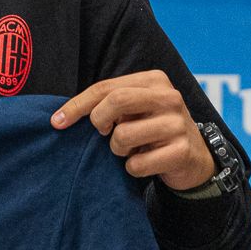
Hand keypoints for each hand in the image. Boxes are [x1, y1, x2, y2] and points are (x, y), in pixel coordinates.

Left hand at [51, 69, 215, 190]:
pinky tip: (145, 163)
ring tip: (131, 149)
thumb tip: (63, 115)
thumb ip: (110, 104)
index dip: (77, 105)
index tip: (57, 122)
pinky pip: (137, 164)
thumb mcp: (136, 109)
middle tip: (102, 134)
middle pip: (115, 101)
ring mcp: (178, 124)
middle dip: (98, 121)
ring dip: (117, 150)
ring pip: (122, 136)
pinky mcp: (181, 151)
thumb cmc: (153, 130)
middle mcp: (169, 97)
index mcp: (155, 81)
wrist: (194, 158)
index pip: (106, 87)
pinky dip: (133, 168)